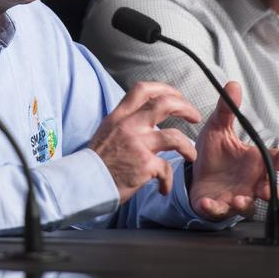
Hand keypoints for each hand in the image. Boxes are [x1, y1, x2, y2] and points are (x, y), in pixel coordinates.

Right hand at [88, 82, 201, 201]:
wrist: (83, 183)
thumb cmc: (97, 161)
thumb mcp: (107, 131)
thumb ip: (125, 122)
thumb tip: (144, 118)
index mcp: (119, 116)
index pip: (143, 90)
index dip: (164, 88)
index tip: (176, 95)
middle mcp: (129, 125)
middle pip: (164, 105)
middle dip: (185, 107)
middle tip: (195, 116)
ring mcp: (137, 144)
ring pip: (175, 137)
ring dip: (188, 147)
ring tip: (191, 155)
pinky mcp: (144, 165)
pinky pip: (167, 169)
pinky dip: (168, 181)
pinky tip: (163, 188)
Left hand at [189, 81, 278, 220]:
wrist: (194, 173)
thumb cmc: (215, 154)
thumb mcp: (218, 129)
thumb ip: (226, 110)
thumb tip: (233, 85)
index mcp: (253, 162)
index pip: (274, 161)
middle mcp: (249, 182)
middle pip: (268, 189)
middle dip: (271, 190)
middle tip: (268, 189)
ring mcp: (235, 196)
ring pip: (248, 206)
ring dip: (245, 204)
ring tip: (239, 199)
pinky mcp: (216, 206)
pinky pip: (218, 211)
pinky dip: (215, 208)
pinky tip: (209, 202)